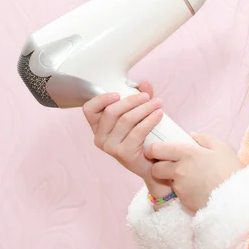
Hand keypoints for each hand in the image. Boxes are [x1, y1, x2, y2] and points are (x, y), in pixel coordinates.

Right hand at [82, 81, 172, 197]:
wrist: (153, 165)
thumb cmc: (143, 138)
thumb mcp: (139, 115)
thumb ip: (141, 99)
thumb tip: (145, 83)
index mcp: (98, 127)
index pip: (89, 109)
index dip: (101, 99)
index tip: (118, 93)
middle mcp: (100, 138)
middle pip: (112, 112)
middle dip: (132, 100)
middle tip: (148, 96)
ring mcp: (110, 148)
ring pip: (126, 120)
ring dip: (144, 108)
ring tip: (158, 103)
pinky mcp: (124, 154)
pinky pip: (137, 132)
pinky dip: (150, 120)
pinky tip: (159, 114)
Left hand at [145, 133, 242, 212]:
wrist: (236, 198)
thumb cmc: (230, 170)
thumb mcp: (222, 148)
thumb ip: (204, 138)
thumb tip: (191, 135)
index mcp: (188, 153)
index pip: (157, 149)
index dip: (153, 150)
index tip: (157, 150)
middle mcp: (179, 170)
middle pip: (155, 168)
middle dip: (159, 166)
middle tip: (170, 165)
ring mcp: (180, 186)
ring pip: (166, 181)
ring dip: (171, 178)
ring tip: (188, 177)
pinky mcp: (183, 200)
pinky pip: (177, 192)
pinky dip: (182, 189)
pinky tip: (196, 188)